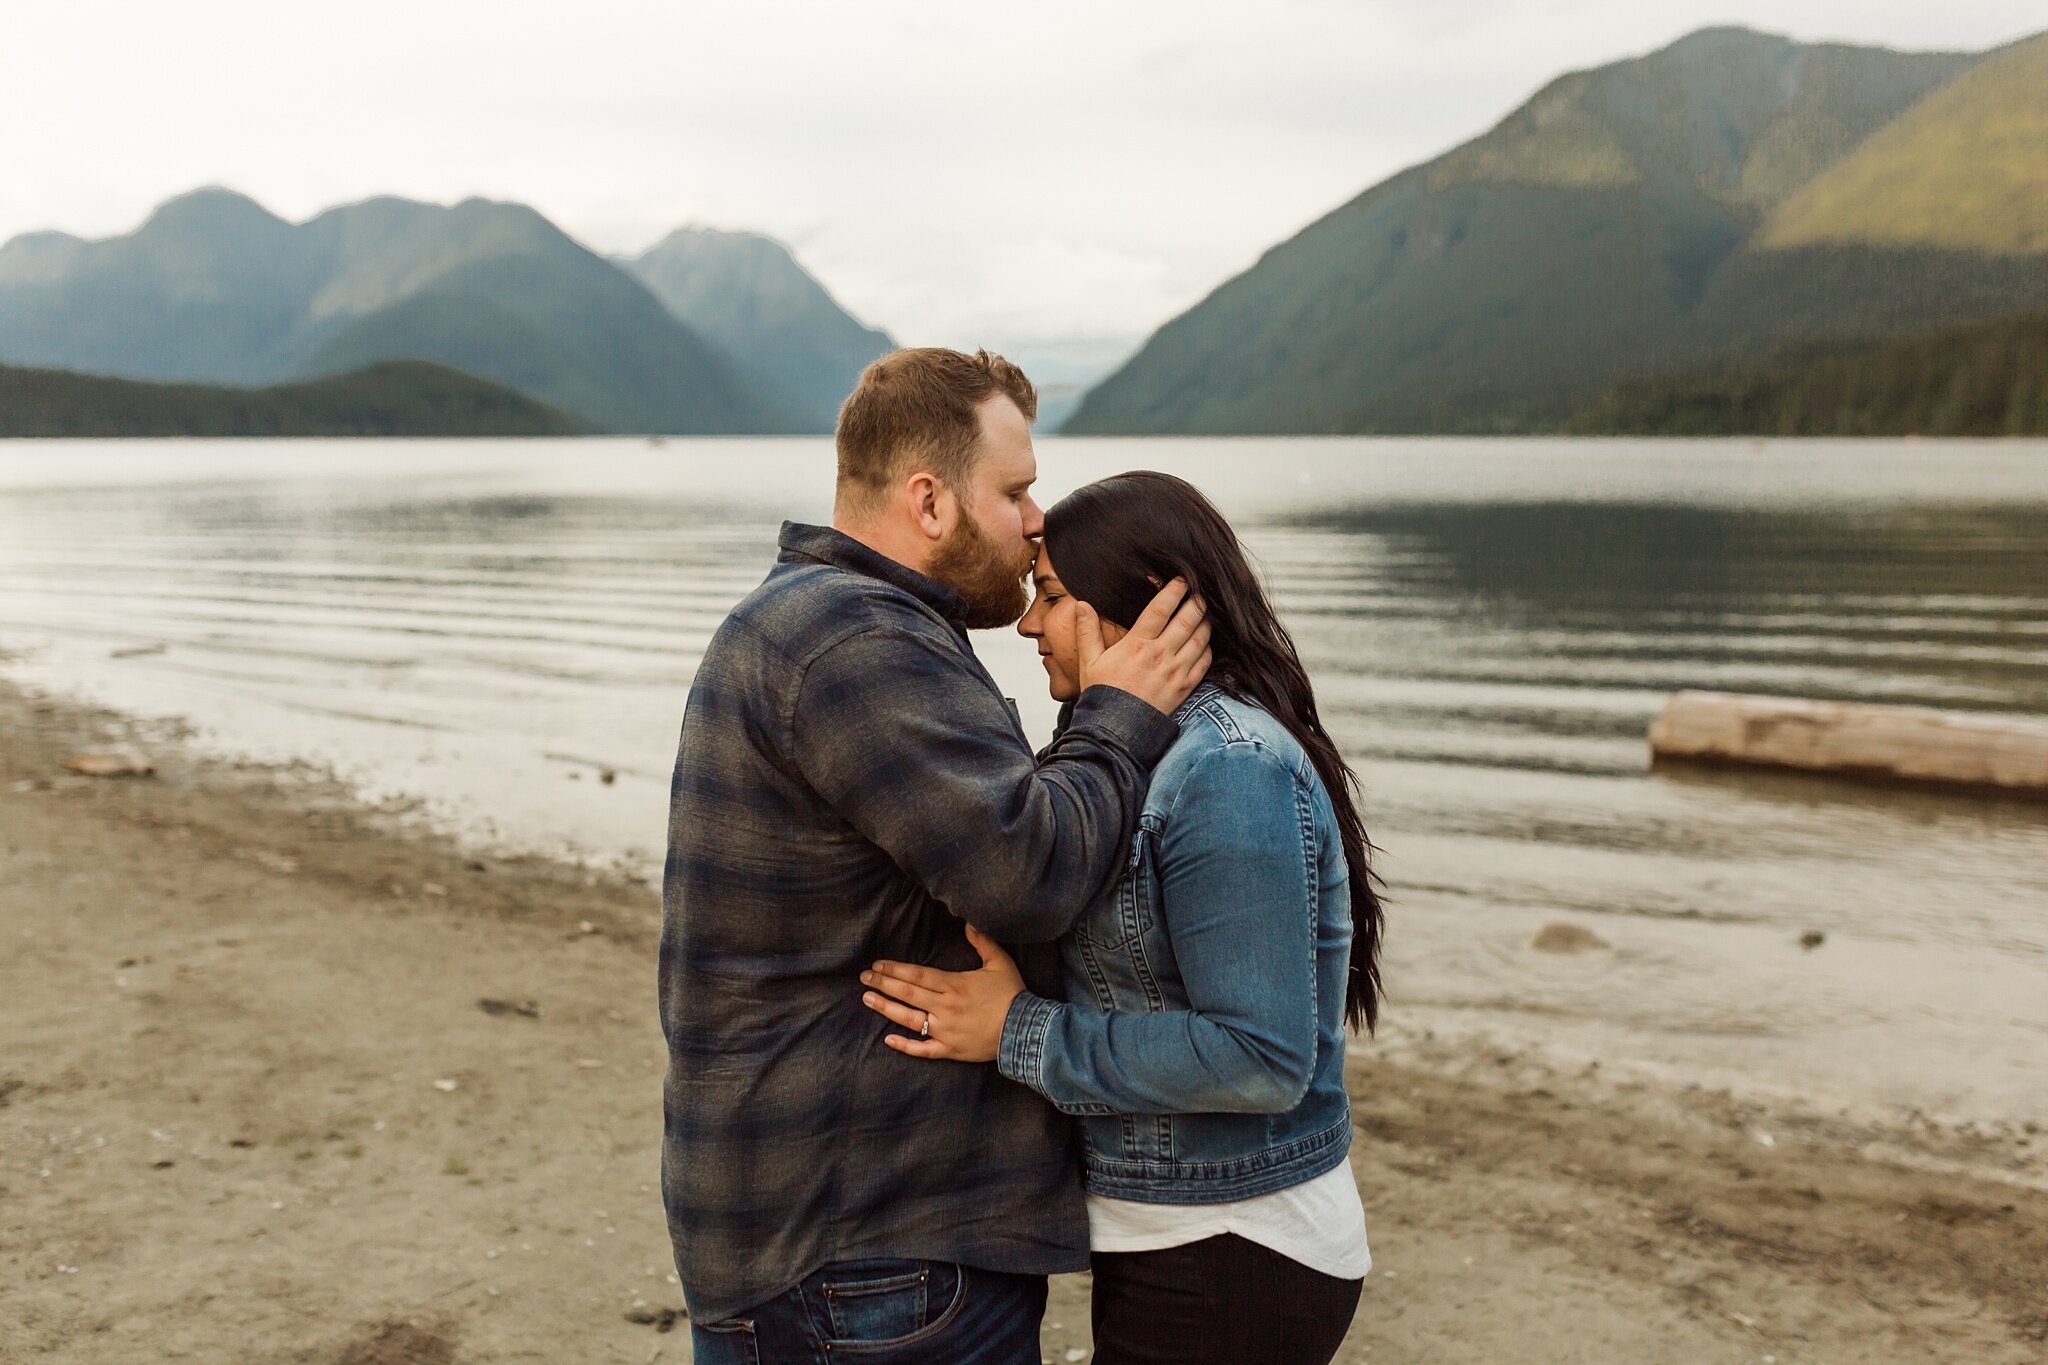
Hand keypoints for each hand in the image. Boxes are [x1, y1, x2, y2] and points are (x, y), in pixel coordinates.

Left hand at [860, 924, 1024, 1062]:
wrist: (1025, 1031)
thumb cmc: (1012, 994)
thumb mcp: (1000, 962)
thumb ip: (983, 941)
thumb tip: (969, 921)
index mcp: (954, 984)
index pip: (916, 975)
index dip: (894, 969)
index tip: (877, 965)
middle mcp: (945, 1007)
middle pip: (907, 994)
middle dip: (883, 984)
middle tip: (864, 978)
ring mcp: (945, 1030)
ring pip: (908, 1019)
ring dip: (885, 1008)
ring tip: (867, 999)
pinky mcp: (949, 1049)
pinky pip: (923, 1049)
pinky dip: (905, 1046)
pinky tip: (888, 1040)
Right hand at [1078, 577, 1211, 714]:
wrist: (1116, 730)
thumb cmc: (1102, 695)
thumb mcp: (1089, 662)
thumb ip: (1087, 631)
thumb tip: (1082, 605)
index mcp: (1136, 645)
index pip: (1160, 609)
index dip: (1174, 590)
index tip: (1182, 580)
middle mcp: (1160, 655)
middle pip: (1187, 619)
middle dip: (1197, 601)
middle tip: (1201, 590)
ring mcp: (1175, 671)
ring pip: (1200, 638)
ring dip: (1206, 621)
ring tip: (1206, 611)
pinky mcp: (1185, 687)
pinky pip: (1205, 661)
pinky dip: (1209, 647)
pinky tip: (1206, 641)